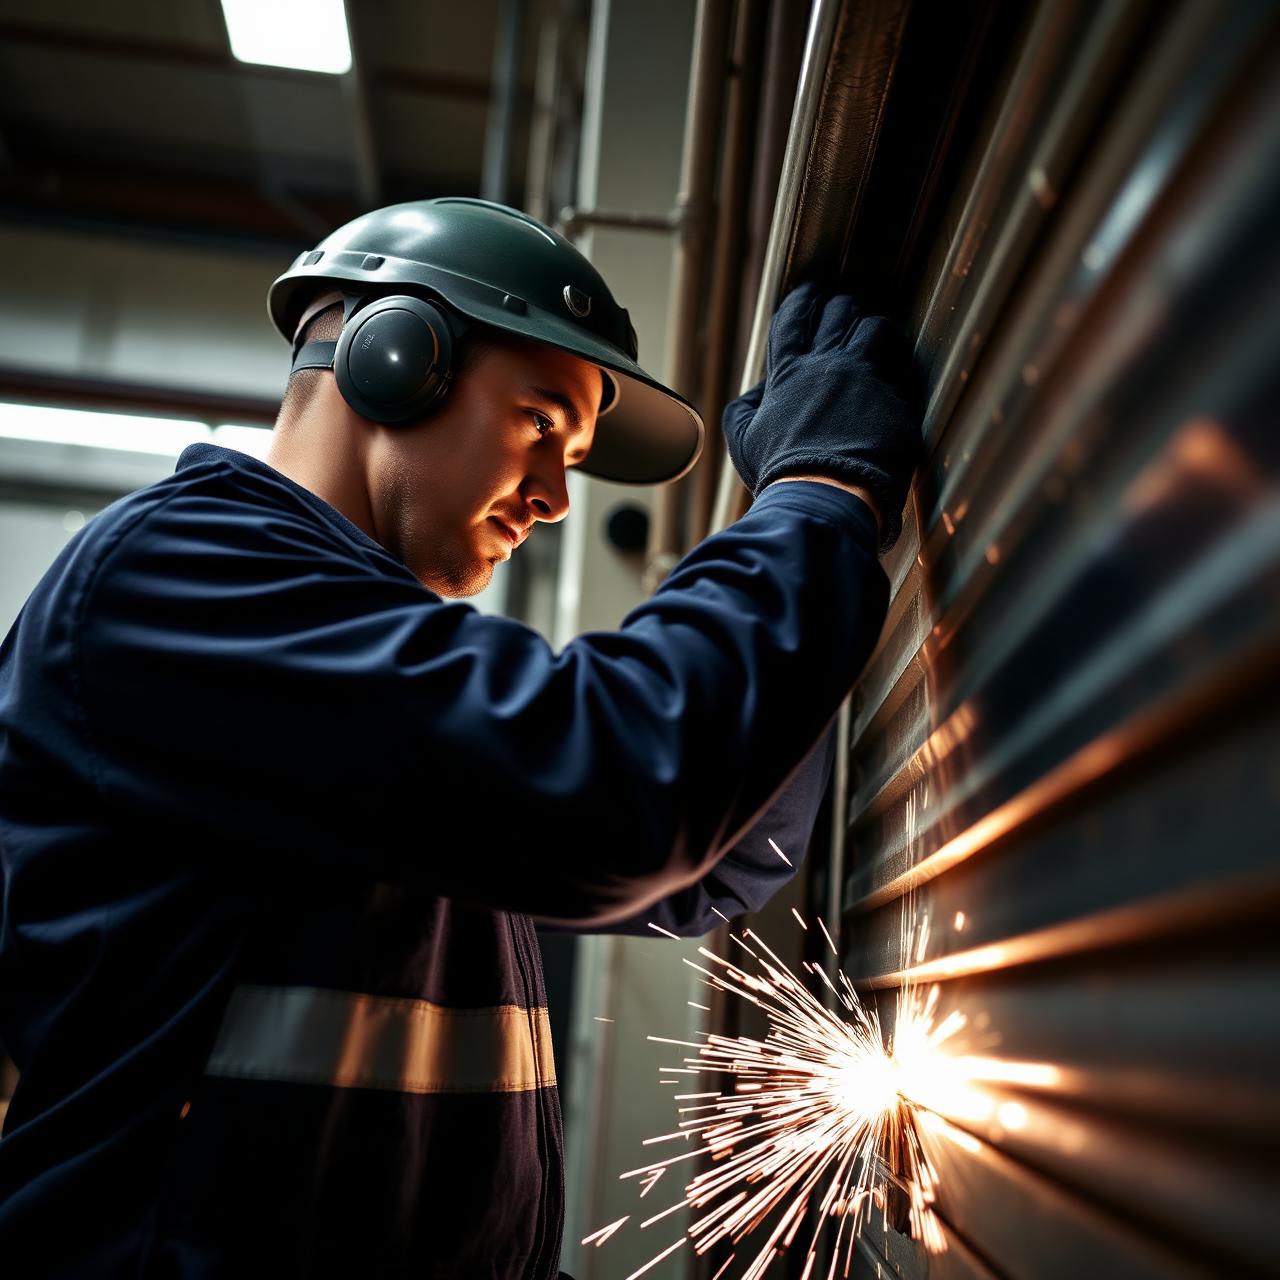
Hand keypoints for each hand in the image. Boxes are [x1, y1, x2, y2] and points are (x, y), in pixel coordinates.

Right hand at [722, 284, 922, 550]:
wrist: (824, 497)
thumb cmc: (781, 474)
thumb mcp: (744, 442)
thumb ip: (744, 409)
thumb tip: (757, 391)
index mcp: (788, 373)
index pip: (794, 319)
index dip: (804, 300)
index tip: (812, 292)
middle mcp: (827, 365)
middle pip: (839, 312)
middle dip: (843, 307)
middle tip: (847, 310)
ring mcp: (864, 378)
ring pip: (876, 327)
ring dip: (876, 327)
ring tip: (878, 334)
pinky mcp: (894, 399)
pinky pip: (901, 367)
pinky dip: (898, 365)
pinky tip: (897, 372)